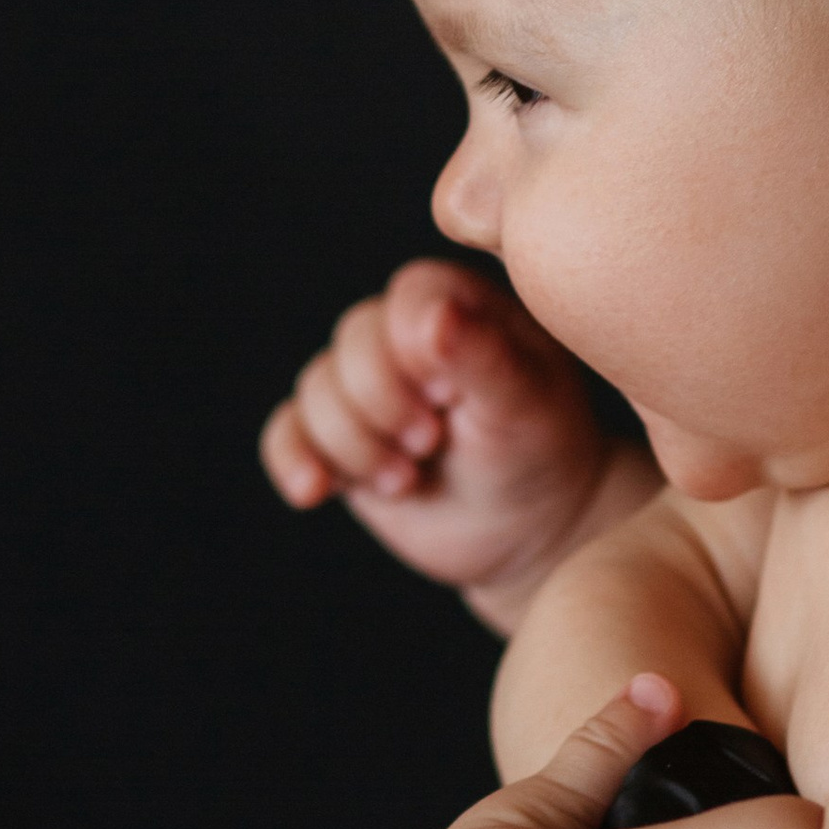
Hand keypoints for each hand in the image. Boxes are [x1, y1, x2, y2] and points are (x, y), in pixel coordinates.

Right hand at [261, 257, 643, 622]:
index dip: (415, 357)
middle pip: (350, 348)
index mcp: (459, 301)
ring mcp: (365, 384)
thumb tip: (435, 313)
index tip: (449, 400)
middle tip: (430, 444)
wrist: (527, 527)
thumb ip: (483, 355)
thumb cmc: (541, 449)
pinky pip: (286, 432)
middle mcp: (404, 333)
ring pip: (315, 392)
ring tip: (406, 479)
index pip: (405, 301)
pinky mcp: (338, 435)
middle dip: (383, 410)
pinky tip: (315, 491)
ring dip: (354, 446)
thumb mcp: (525, 405)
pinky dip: (295, 460)